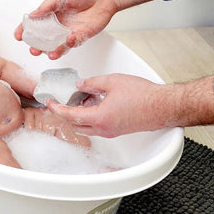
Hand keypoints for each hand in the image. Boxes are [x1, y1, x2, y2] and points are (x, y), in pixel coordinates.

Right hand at [14, 0, 117, 58]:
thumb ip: (46, 6)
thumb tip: (32, 15)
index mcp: (49, 14)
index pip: (33, 24)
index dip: (24, 30)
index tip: (19, 36)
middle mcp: (57, 25)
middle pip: (43, 39)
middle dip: (37, 46)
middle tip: (34, 50)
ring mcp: (67, 32)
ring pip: (57, 46)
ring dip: (53, 51)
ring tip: (50, 54)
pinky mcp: (80, 37)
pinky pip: (72, 44)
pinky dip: (70, 44)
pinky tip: (69, 40)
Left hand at [46, 74, 169, 137]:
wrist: (164, 106)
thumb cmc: (143, 95)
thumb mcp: (112, 81)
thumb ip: (92, 83)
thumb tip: (80, 85)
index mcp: (99, 118)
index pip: (70, 116)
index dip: (57, 109)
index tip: (49, 103)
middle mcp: (103, 129)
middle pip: (75, 125)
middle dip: (65, 114)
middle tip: (60, 102)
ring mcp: (111, 132)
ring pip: (86, 127)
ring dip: (78, 115)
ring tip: (80, 98)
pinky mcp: (117, 130)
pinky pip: (97, 126)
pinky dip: (90, 116)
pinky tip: (94, 103)